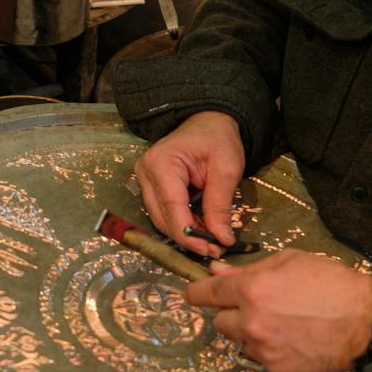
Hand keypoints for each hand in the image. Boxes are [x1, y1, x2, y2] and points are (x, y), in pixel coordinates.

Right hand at [134, 111, 244, 254]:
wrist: (209, 123)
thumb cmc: (218, 139)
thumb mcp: (227, 169)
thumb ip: (220, 205)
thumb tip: (222, 239)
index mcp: (162, 162)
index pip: (171, 206)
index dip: (188, 233)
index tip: (209, 249)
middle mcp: (146, 172)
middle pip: (162, 217)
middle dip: (188, 237)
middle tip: (215, 249)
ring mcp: (145, 180)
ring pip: (161, 219)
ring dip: (186, 233)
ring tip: (212, 241)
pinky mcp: (151, 187)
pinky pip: (164, 213)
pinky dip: (183, 224)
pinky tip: (202, 230)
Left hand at [184, 250, 371, 371]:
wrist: (366, 320)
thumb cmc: (330, 282)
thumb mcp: (289, 262)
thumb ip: (247, 270)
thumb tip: (215, 272)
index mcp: (251, 291)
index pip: (205, 294)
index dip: (196, 293)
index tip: (192, 295)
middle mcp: (251, 324)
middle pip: (220, 324)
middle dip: (232, 315)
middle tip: (258, 308)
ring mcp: (265, 352)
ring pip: (242, 343)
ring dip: (253, 335)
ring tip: (285, 324)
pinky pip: (263, 361)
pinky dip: (273, 352)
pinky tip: (296, 341)